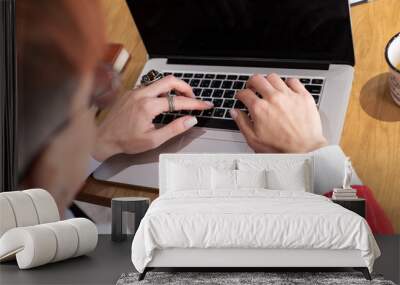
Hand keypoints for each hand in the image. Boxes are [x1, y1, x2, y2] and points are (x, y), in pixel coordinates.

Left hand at [92, 76, 212, 160]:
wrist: (103, 138)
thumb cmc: (125, 141)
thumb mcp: (153, 140)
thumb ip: (174, 129)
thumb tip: (191, 120)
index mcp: (148, 106)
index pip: (178, 101)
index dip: (195, 104)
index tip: (205, 105)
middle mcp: (141, 94)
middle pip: (170, 80)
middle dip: (186, 87)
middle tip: (193, 98)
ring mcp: (135, 91)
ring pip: (160, 81)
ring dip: (173, 88)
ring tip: (180, 99)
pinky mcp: (131, 92)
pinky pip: (150, 86)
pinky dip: (161, 90)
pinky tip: (163, 101)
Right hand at [231, 73, 326, 152]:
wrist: (305, 150)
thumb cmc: (281, 148)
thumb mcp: (254, 140)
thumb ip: (242, 123)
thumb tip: (234, 112)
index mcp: (259, 109)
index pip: (244, 93)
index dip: (240, 94)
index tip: (241, 97)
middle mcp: (273, 99)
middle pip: (257, 79)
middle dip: (251, 82)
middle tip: (252, 87)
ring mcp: (289, 96)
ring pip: (274, 77)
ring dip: (268, 81)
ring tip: (268, 88)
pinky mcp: (303, 96)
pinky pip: (293, 81)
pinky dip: (287, 83)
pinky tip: (285, 89)